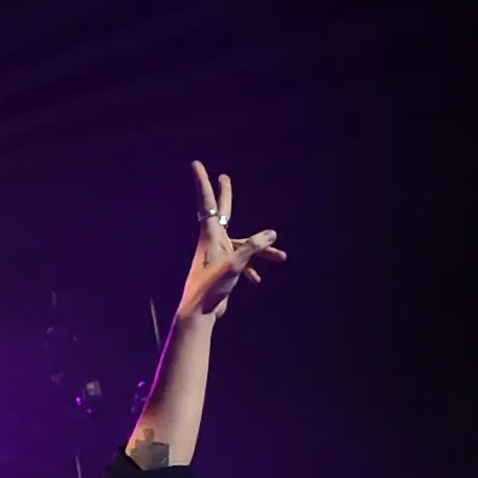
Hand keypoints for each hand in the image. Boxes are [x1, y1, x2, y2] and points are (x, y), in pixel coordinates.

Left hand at [178, 160, 284, 321]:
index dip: (203, 182)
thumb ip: (254, 248)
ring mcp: (218, 254)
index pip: (208, 203)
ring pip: (243, 244)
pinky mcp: (222, 268)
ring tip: (282, 257)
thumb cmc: (210, 288)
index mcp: (210, 235)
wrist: (199, 314)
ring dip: (261, 251)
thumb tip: (272, 234)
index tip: (196, 164)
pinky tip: (258, 279)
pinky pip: (241, 262)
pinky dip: (251, 268)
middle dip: (225, 194)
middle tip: (224, 177)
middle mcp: (212, 241)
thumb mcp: (235, 265)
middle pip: (222, 212)